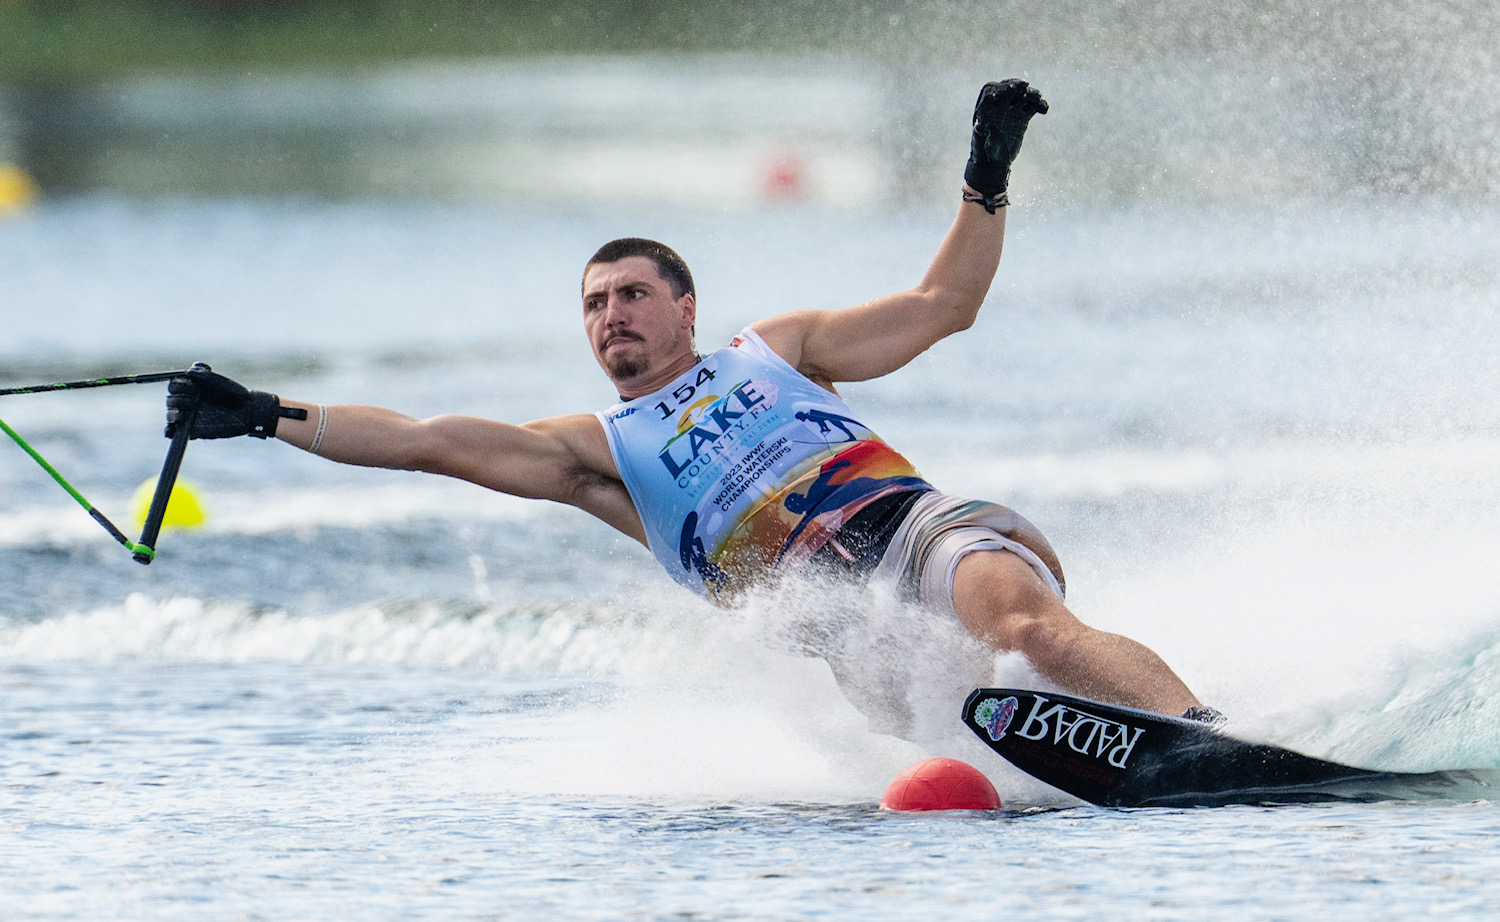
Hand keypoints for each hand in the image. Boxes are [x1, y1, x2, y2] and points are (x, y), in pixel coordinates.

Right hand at [165, 365, 288, 438]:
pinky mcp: (194, 430)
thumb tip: (188, 371)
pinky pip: (175, 433)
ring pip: (171, 416)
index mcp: (189, 388)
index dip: (179, 386)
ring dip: (173, 415)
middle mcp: (187, 401)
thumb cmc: (233, 393)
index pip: (173, 386)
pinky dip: (170, 432)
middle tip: (194, 401)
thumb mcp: (217, 381)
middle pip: (170, 401)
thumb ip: (202, 374)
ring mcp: (189, 416)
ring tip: (183, 414)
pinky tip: (171, 431)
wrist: (248, 409)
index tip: (193, 387)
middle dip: (178, 400)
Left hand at [963, 79, 1048, 212]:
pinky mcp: (1022, 118)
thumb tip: (980, 124)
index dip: (1001, 88)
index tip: (1010, 88)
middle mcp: (998, 107)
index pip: (993, 91)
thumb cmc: (982, 154)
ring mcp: (1011, 111)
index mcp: (986, 109)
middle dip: (1017, 85)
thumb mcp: (979, 145)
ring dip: (1031, 94)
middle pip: (1009, 89)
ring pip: (1022, 96)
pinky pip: (1032, 107)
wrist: (992, 164)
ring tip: (1038, 97)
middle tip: (1026, 86)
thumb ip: (979, 134)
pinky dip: (1039, 105)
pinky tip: (1044, 109)